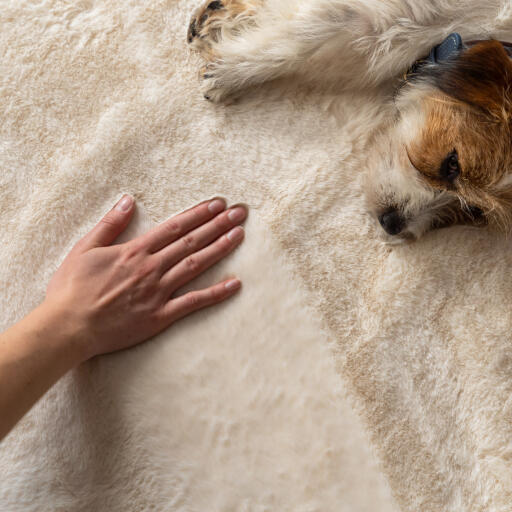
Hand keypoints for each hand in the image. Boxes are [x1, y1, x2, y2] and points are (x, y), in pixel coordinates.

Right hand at [43, 195, 246, 361]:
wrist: (68, 327)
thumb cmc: (72, 288)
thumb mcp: (85, 248)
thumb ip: (110, 224)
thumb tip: (128, 200)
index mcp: (135, 251)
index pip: (174, 227)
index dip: (198, 214)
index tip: (218, 204)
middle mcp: (151, 268)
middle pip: (191, 241)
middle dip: (217, 225)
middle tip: (240, 213)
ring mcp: (158, 292)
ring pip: (196, 265)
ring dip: (220, 249)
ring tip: (239, 235)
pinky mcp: (160, 315)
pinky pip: (193, 303)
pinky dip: (216, 293)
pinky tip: (235, 284)